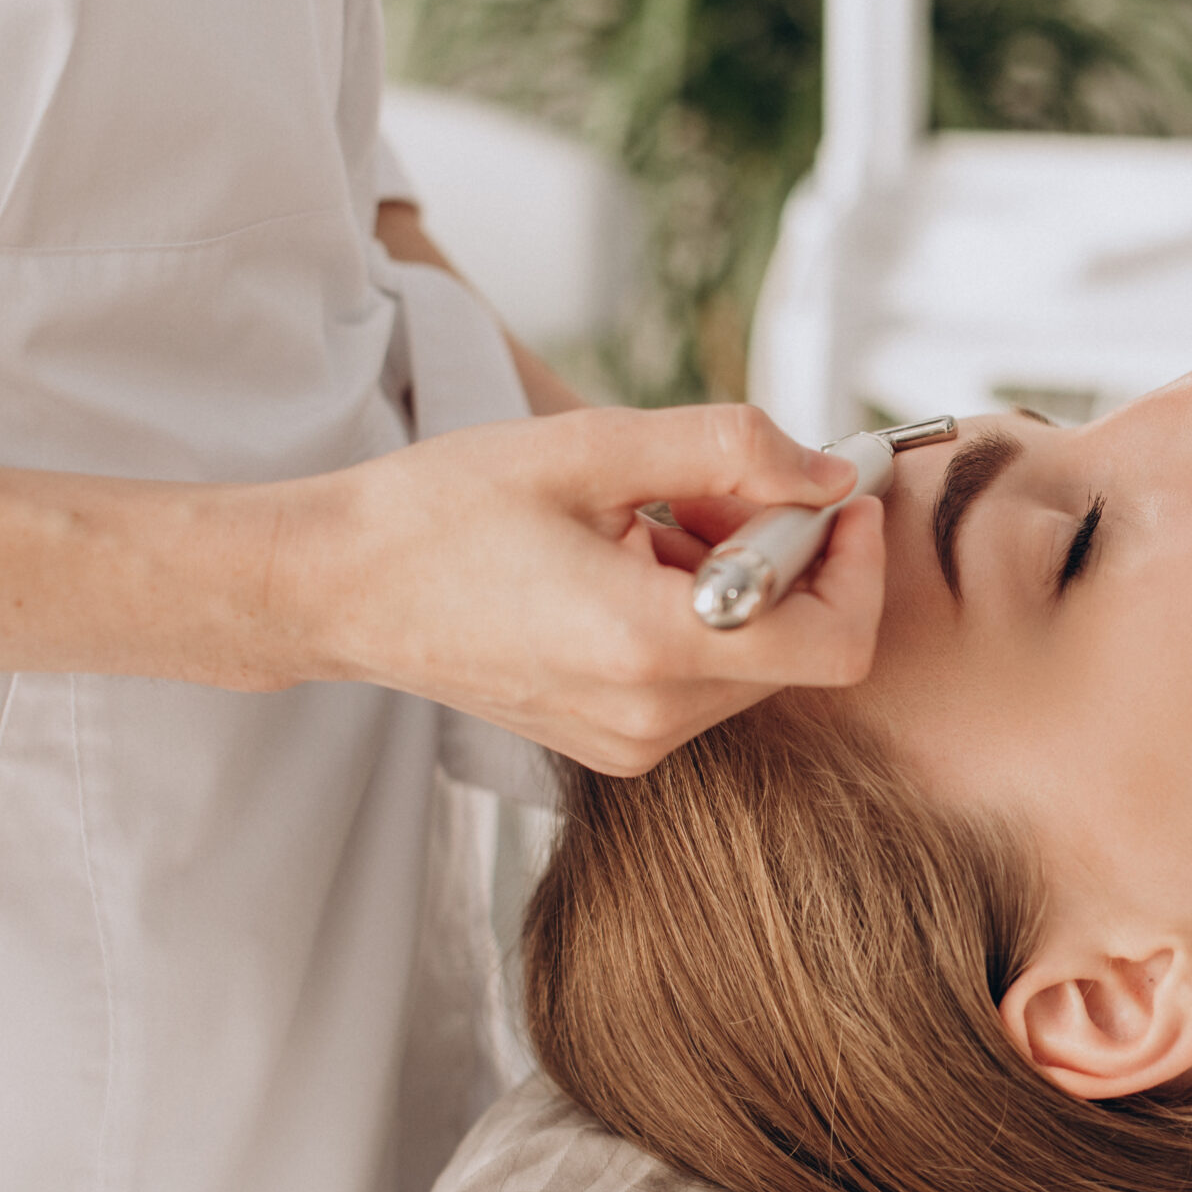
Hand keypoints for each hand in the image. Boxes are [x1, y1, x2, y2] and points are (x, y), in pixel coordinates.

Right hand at [290, 403, 883, 774]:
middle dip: (786, 555)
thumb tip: (829, 472)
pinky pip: (704, 678)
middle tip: (714, 488)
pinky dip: (699, 614)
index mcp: (650, 648)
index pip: (836, 643)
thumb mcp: (590, 447)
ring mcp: (632, 742)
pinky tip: (629, 562)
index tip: (831, 497)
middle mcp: (652, 717)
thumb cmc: (444, 509)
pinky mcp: (614, 744)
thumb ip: (728, 450)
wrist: (336, 588)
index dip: (855, 564)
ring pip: (756, 660)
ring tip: (652, 520)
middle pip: (800, 645)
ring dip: (740, 581)